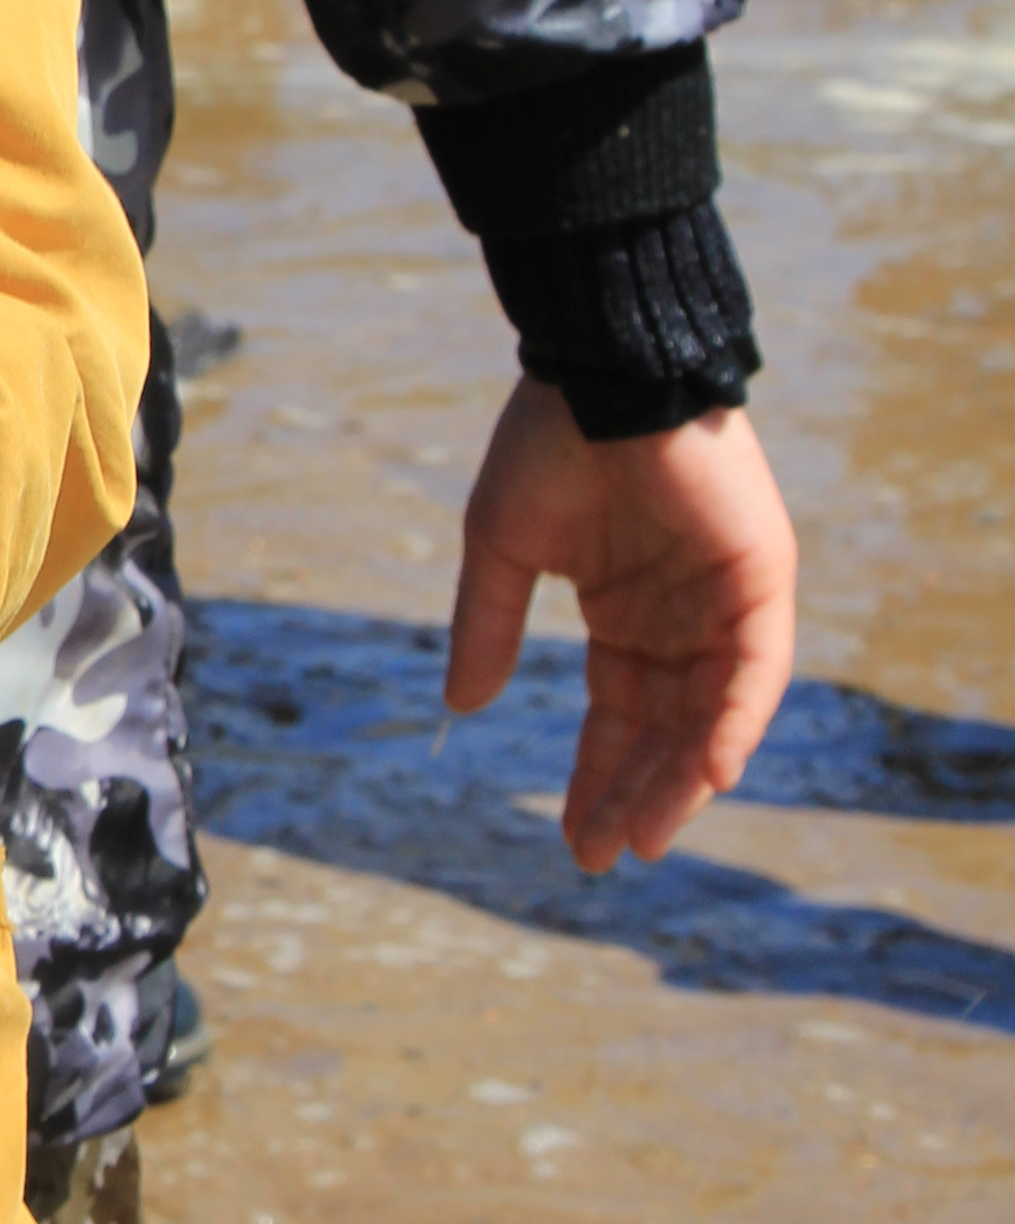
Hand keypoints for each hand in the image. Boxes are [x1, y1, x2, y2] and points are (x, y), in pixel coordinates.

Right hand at [444, 379, 796, 872]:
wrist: (603, 367)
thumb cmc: (550, 441)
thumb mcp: (501, 546)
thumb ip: (487, 625)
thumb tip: (462, 706)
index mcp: (623, 609)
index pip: (617, 714)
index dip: (596, 776)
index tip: (572, 840)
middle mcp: (679, 616)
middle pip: (665, 728)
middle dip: (637, 794)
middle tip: (604, 856)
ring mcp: (724, 599)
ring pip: (712, 713)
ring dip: (683, 778)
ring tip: (645, 837)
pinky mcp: (760, 578)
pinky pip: (756, 670)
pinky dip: (734, 722)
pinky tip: (706, 773)